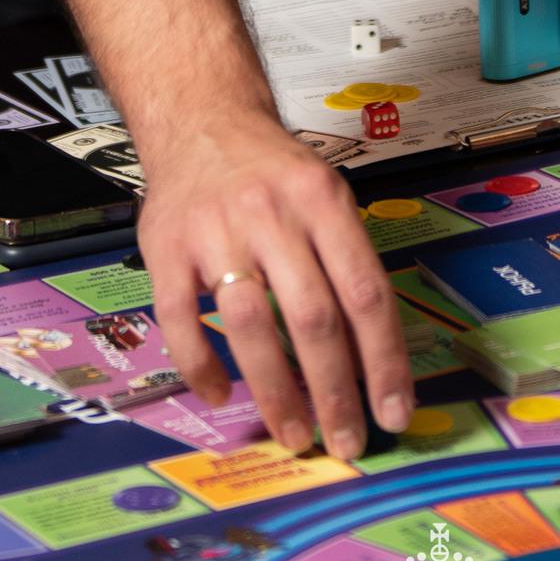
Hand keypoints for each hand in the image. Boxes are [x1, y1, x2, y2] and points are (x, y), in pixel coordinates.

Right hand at [141, 104, 412, 460]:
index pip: (364, 292)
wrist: (201, 120)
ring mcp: (214, 232)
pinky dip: (200, 366)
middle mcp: (271, 214)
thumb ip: (347, 262)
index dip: (384, 360)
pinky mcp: (166, 249)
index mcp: (322, 200)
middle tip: (345, 440)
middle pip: (311, 317)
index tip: (393, 411)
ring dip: (274, 390)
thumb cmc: (273, 170)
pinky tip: (219, 395)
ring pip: (248, 325)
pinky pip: (181, 321)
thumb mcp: (326, 195)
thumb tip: (372, 358)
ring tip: (294, 433)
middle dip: (333, 391)